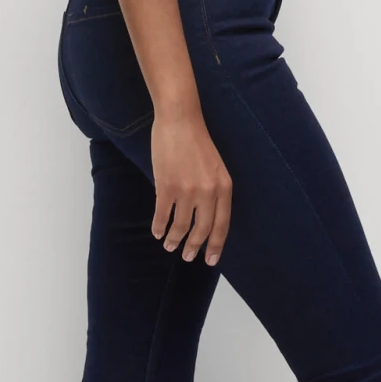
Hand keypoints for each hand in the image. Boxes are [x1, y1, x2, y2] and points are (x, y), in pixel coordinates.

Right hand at [150, 107, 231, 264]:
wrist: (180, 121)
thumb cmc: (197, 142)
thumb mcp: (216, 168)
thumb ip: (214, 191)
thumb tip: (206, 217)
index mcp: (224, 187)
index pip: (222, 225)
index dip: (216, 245)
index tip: (211, 260)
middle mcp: (208, 192)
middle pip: (202, 230)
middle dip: (194, 247)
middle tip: (188, 257)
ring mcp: (187, 191)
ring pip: (181, 226)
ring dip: (174, 239)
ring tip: (169, 245)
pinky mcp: (167, 187)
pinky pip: (162, 215)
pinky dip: (159, 226)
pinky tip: (157, 232)